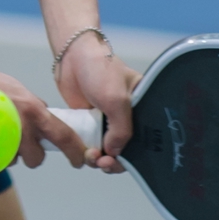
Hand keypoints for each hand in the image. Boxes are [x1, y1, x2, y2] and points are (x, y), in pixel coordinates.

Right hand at [0, 52, 91, 172]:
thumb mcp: (12, 87)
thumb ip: (30, 104)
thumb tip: (43, 116)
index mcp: (32, 109)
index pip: (63, 135)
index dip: (75, 152)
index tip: (79, 160)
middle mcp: (20, 127)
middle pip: (37, 157)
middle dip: (32, 155)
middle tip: (19, 141)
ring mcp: (1, 141)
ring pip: (15, 161)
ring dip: (10, 154)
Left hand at [54, 33, 136, 173]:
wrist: (72, 56)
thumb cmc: (101, 70)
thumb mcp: (117, 101)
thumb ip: (120, 130)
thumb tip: (114, 153)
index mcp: (144, 108)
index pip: (146, 139)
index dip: (136, 156)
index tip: (121, 162)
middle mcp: (128, 116)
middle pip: (127, 149)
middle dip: (115, 160)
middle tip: (103, 163)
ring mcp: (108, 120)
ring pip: (108, 150)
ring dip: (100, 159)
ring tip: (91, 157)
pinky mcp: (91, 122)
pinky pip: (93, 143)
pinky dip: (89, 152)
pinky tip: (84, 153)